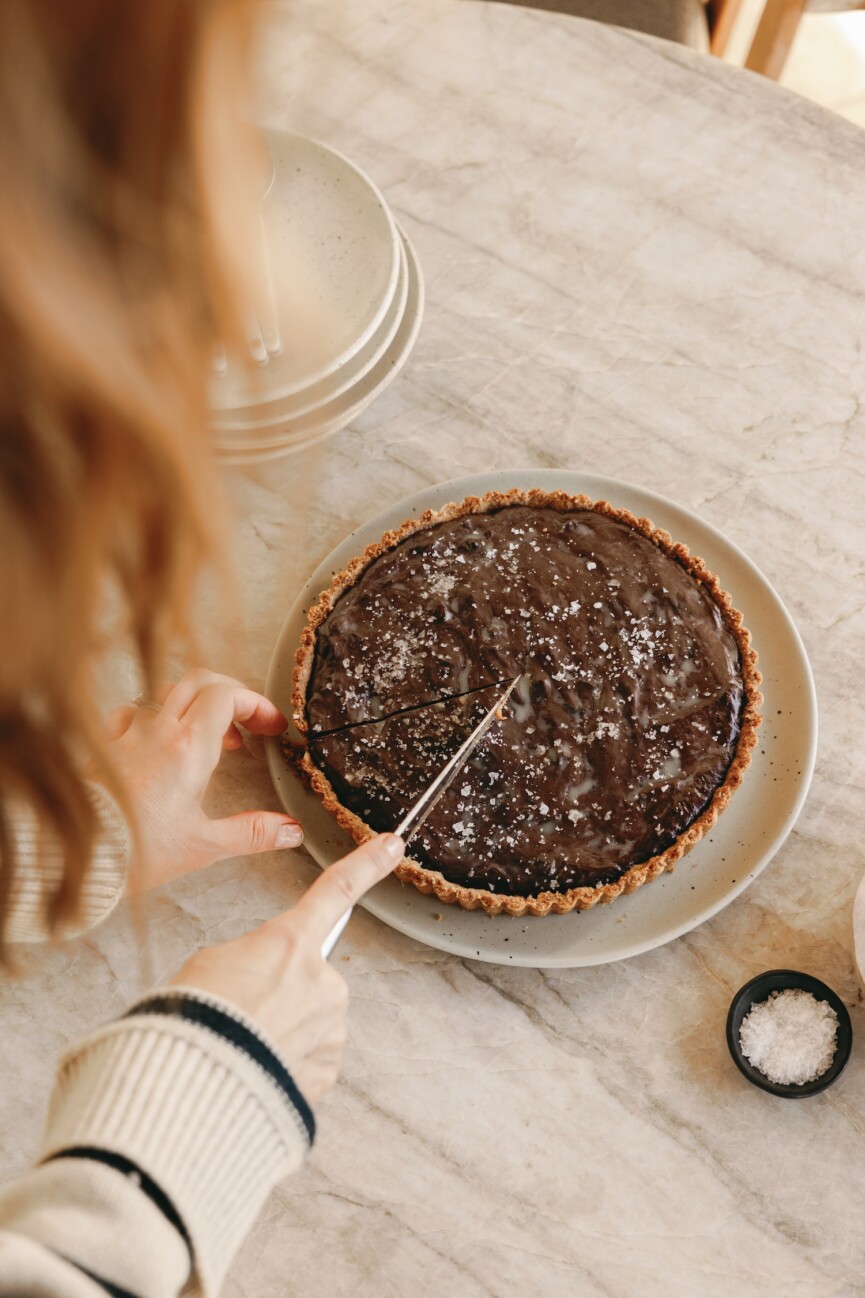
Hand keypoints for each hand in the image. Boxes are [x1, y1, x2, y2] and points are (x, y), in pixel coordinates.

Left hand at [105, 669, 303, 892]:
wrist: (76, 853)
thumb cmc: (137, 851)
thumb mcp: (204, 845)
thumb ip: (252, 833)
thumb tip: (290, 832)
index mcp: (191, 748)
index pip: (229, 696)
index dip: (256, 704)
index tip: (270, 727)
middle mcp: (159, 730)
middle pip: (200, 681)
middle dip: (230, 693)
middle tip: (245, 721)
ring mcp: (128, 733)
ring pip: (165, 693)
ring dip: (193, 705)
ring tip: (206, 735)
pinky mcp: (103, 745)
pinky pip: (130, 712)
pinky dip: (152, 716)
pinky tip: (156, 740)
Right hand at [169, 832, 403, 1100]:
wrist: (193, 1081)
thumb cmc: (194, 1015)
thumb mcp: (214, 962)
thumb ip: (255, 959)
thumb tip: (263, 979)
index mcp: (291, 942)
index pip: (336, 891)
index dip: (367, 864)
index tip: (392, 845)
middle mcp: (323, 981)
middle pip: (310, 978)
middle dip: (283, 992)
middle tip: (242, 1010)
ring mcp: (329, 1028)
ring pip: (313, 1022)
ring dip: (285, 1030)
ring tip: (245, 1043)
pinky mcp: (326, 1071)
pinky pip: (311, 1059)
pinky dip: (288, 1063)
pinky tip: (259, 1067)